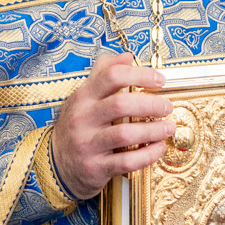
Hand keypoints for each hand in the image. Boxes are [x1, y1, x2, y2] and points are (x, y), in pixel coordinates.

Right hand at [52, 55, 174, 200]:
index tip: (160, 79)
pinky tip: (158, 148)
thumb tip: (127, 56)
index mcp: (83, 97)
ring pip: (125, 134)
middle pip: (121, 104)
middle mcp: (83, 119)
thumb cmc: (77, 126)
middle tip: (167, 107)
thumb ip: (103, 73)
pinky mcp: (96, 167)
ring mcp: (88, 144)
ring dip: (153, 130)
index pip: (111, 76)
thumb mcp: (83, 97)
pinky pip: (127, 161)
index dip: (140, 74)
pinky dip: (148, 154)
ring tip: (169, 127)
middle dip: (151, 104)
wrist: (56, 165)